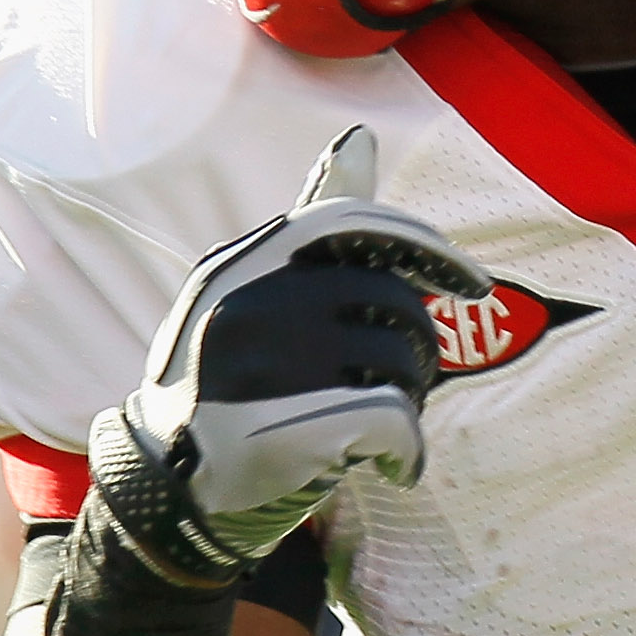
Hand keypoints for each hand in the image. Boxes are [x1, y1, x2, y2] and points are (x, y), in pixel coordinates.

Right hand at [94, 125, 490, 587]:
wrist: (162, 495)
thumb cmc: (225, 384)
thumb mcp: (250, 297)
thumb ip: (311, 232)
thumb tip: (361, 140)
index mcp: (238, 265)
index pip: (351, 222)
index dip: (426, 248)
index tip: (473, 282)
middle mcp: (242, 307)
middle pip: (387, 296)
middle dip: (420, 339)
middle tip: (411, 376)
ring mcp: (258, 369)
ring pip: (395, 359)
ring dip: (412, 394)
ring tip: (388, 420)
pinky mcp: (283, 432)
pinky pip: (391, 420)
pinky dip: (409, 448)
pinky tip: (397, 466)